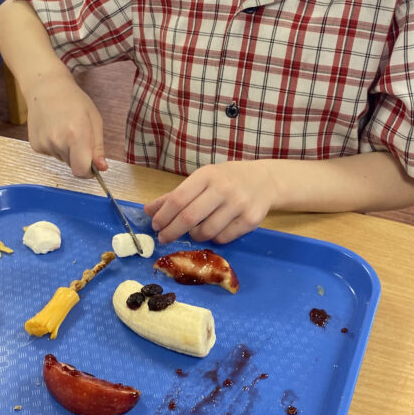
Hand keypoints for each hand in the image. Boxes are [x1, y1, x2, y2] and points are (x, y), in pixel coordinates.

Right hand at [25, 73, 107, 177]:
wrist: (46, 88)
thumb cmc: (74, 101)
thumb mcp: (94, 120)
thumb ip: (98, 147)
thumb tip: (101, 168)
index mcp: (76, 134)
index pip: (81, 170)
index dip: (89, 172)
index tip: (93, 167)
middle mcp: (57, 141)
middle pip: (73, 165)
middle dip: (79, 157)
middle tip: (78, 136)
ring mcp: (44, 144)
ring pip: (62, 159)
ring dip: (67, 151)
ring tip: (65, 128)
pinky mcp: (35, 145)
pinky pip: (51, 154)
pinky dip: (55, 147)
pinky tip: (54, 129)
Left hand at [144, 161, 275, 244]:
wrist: (264, 181)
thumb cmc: (227, 179)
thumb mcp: (202, 180)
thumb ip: (175, 195)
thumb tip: (149, 210)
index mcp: (207, 175)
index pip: (178, 199)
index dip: (163, 215)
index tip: (155, 225)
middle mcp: (224, 188)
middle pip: (190, 217)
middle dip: (172, 231)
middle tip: (164, 238)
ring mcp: (239, 204)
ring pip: (207, 231)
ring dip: (195, 235)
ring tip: (194, 231)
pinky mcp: (251, 220)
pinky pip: (223, 238)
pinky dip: (213, 238)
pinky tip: (214, 230)